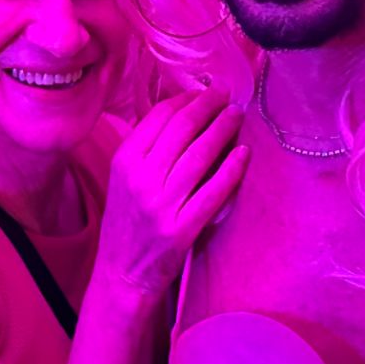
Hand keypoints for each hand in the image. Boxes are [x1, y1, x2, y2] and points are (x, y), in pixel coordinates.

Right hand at [99, 89, 248, 304]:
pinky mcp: (180, 230)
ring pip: (199, 156)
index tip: (205, 90)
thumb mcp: (124, 178)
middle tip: (227, 93)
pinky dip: (231, 170)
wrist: (121, 273)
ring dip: (222, 129)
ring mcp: (160, 205)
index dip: (187, 99)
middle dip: (208, 106)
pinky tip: (243, 154)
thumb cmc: (127, 221)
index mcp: (124, 161)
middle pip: (182, 130)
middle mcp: (140, 179)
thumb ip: (147, 148)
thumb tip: (184, 111)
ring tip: (237, 115)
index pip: (159, 117)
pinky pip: (212, 192)